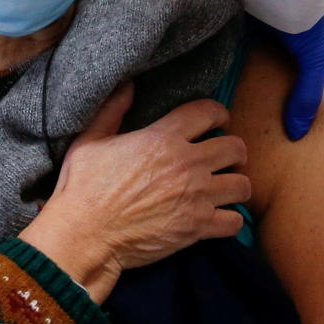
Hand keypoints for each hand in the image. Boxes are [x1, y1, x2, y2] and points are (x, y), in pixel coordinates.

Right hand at [18, 82, 250, 302]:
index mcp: (163, 138)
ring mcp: (195, 196)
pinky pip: (234, 222)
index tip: (218, 121)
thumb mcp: (89, 142)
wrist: (83, 237)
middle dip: (234, 151)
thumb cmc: (82, 190)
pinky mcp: (197, 227)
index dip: (218, 114)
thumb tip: (127, 86)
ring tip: (225, 189)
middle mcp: (186, 164)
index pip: (209, 112)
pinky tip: (219, 218)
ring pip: (242, 185)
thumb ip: (112, 111)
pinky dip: (230, 221)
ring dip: (235, 186)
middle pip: (235, 147)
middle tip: (226, 159)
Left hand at [266, 3, 323, 139]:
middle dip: (296, 88)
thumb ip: (308, 96)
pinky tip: (243, 78)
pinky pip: (258, 45)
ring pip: (281, 57)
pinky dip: (253, 60)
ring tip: (261, 101)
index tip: (315, 121)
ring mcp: (287, 23)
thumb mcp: (315, 59)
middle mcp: (313, 29)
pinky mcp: (262, 19)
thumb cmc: (308, 14)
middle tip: (284, 115)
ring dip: (271, 74)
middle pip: (307, 67)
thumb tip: (298, 132)